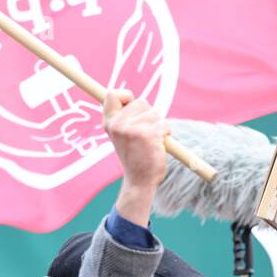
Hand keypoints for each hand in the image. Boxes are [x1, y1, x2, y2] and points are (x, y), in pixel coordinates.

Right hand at [104, 89, 169, 225]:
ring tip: (151, 142)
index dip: (126, 96)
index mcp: (109, 123)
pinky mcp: (148, 135)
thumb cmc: (135, 157)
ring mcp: (132, 129)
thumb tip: (130, 97)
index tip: (132, 106)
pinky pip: (164, 124)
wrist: (139, 182)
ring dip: (158, 126)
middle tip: (144, 136)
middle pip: (141, 102)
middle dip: (148, 115)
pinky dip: (167, 132)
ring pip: (154, 113)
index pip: (112, 94)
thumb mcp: (122, 136)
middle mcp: (117, 125)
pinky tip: (159, 145)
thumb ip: (124, 118)